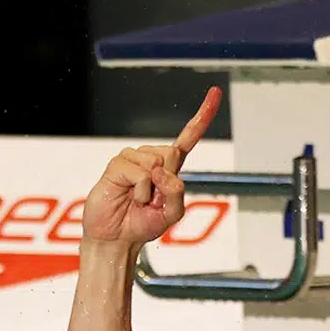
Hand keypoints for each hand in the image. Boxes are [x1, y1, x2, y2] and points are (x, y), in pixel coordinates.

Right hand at [82, 86, 221, 247]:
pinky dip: (139, 191)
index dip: (202, 116)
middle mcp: (152, 159)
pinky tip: (128, 196)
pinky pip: (140, 173)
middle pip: (172, 153)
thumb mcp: (170, 215)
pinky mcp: (118, 164)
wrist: (115, 238)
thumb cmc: (141, 225)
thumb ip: (176, 193)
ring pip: (156, 163)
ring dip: (150, 190)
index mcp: (169, 168)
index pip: (188, 138)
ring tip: (137, 200)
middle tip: (151, 200)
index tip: (215, 92)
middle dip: (166, 180)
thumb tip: (163, 171)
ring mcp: (133, 159)